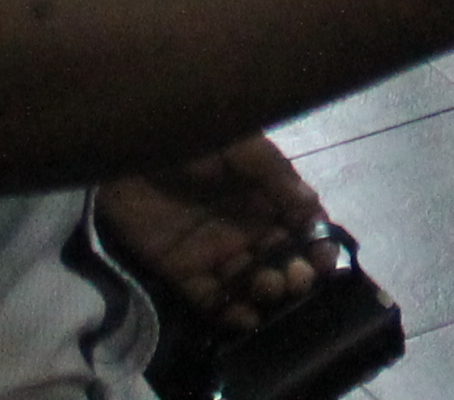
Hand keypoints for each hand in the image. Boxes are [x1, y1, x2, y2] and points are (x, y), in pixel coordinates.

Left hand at [98, 136, 322, 334]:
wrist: (125, 148)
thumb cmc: (187, 138)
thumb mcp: (237, 144)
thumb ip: (273, 173)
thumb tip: (311, 206)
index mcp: (264, 192)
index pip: (301, 224)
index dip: (318, 244)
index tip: (327, 261)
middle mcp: (245, 225)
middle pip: (281, 258)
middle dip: (296, 273)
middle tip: (296, 278)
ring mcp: (214, 250)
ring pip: (251, 281)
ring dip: (268, 291)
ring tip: (269, 287)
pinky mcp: (182, 271)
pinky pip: (211, 299)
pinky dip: (230, 313)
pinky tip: (244, 316)